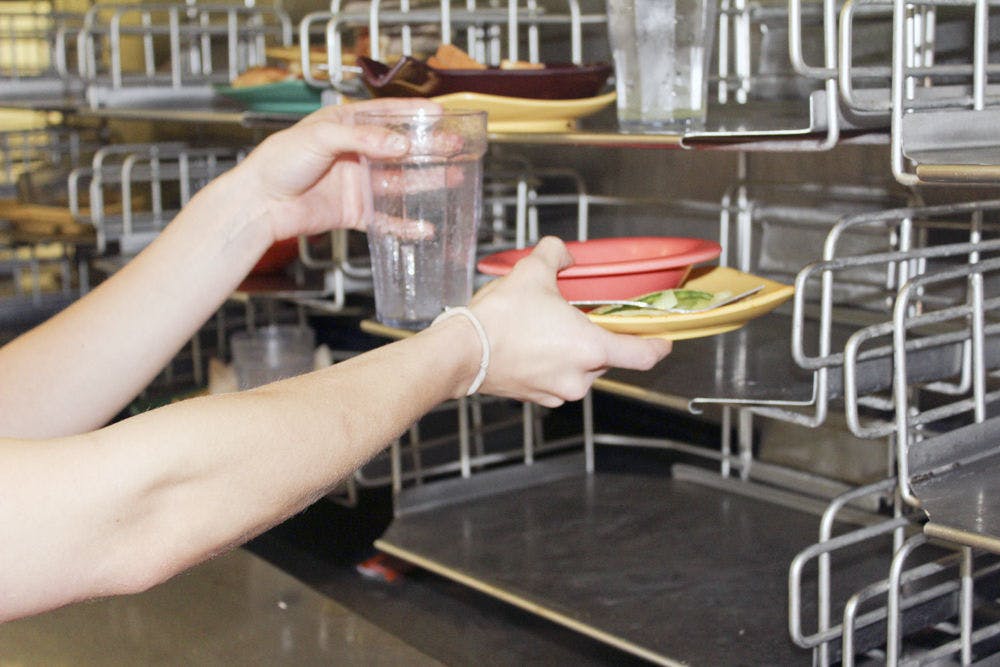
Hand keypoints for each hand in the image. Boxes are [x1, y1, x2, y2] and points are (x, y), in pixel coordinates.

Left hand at [239, 98, 440, 241]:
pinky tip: (424, 226)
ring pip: (399, 182)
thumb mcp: (320, 138)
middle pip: (400, 149)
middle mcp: (355, 153)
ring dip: (427, 182)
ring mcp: (356, 184)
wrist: (260, 204)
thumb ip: (363, 138)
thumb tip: (401, 143)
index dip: (414, 112)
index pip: (387, 114)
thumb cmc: (278, 162)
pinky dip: (405, 224)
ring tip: (454, 177)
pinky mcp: (354, 212)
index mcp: (345, 126)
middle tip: (456, 146)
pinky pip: (386, 219)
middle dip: (430, 148)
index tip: (440, 112)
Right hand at [469, 237, 671, 406]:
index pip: (643, 355)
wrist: (460, 353)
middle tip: (584, 318)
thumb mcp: (532, 272)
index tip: (663, 339)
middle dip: (599, 338)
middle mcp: (580, 378)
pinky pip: (557, 380)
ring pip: (581, 370)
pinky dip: (553, 364)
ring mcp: (558, 392)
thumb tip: (562, 251)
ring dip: (574, 352)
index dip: (658, 345)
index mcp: (591, 349)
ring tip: (550, 329)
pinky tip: (534, 345)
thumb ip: (555, 254)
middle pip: (607, 359)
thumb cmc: (500, 319)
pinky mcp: (537, 398)